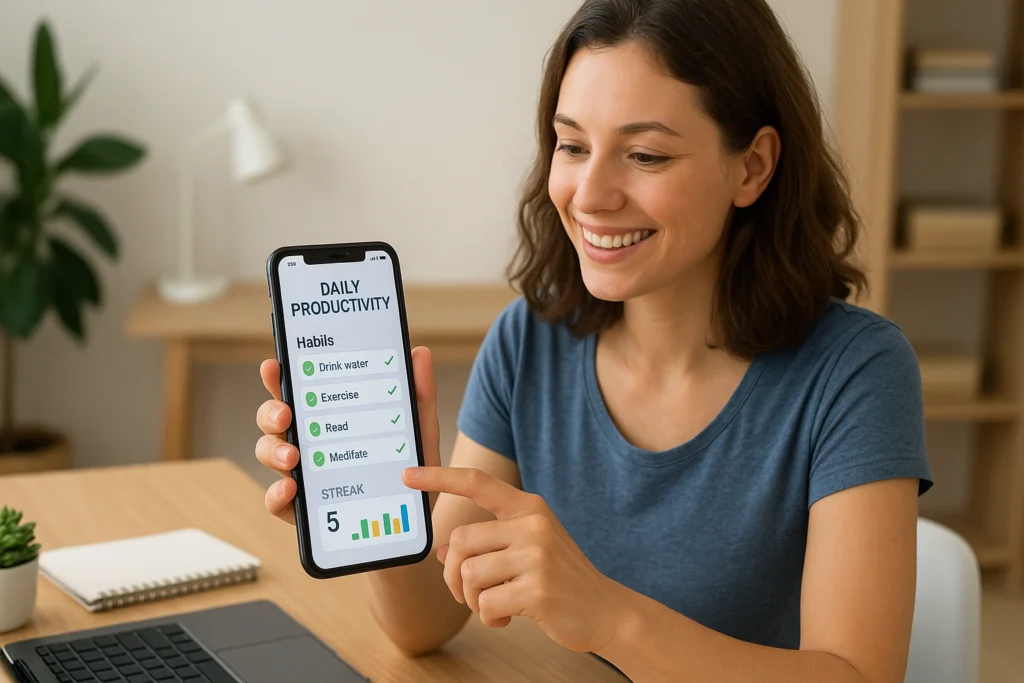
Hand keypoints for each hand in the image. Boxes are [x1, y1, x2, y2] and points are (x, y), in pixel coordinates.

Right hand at [255, 347, 442, 524]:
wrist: (415, 525)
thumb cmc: (412, 473)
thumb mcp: (420, 433)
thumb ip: (419, 396)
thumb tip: (419, 353)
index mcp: (331, 418)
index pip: (298, 391)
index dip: (279, 377)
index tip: (274, 365)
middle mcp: (310, 443)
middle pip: (273, 419)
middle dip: (271, 412)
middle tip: (286, 415)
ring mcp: (302, 475)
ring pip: (268, 453)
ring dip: (272, 451)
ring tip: (292, 457)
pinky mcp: (301, 510)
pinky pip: (276, 501)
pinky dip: (276, 494)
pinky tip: (290, 489)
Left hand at [401, 466, 621, 652]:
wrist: (605, 610)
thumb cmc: (561, 579)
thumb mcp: (527, 551)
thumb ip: (488, 545)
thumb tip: (443, 553)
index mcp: (529, 508)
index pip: (478, 483)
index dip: (440, 477)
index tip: (409, 474)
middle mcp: (533, 525)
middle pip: (460, 541)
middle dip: (453, 575)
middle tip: (467, 594)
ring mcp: (537, 556)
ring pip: (470, 575)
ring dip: (472, 600)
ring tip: (495, 606)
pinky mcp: (538, 590)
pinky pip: (486, 604)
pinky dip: (489, 618)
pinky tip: (509, 618)